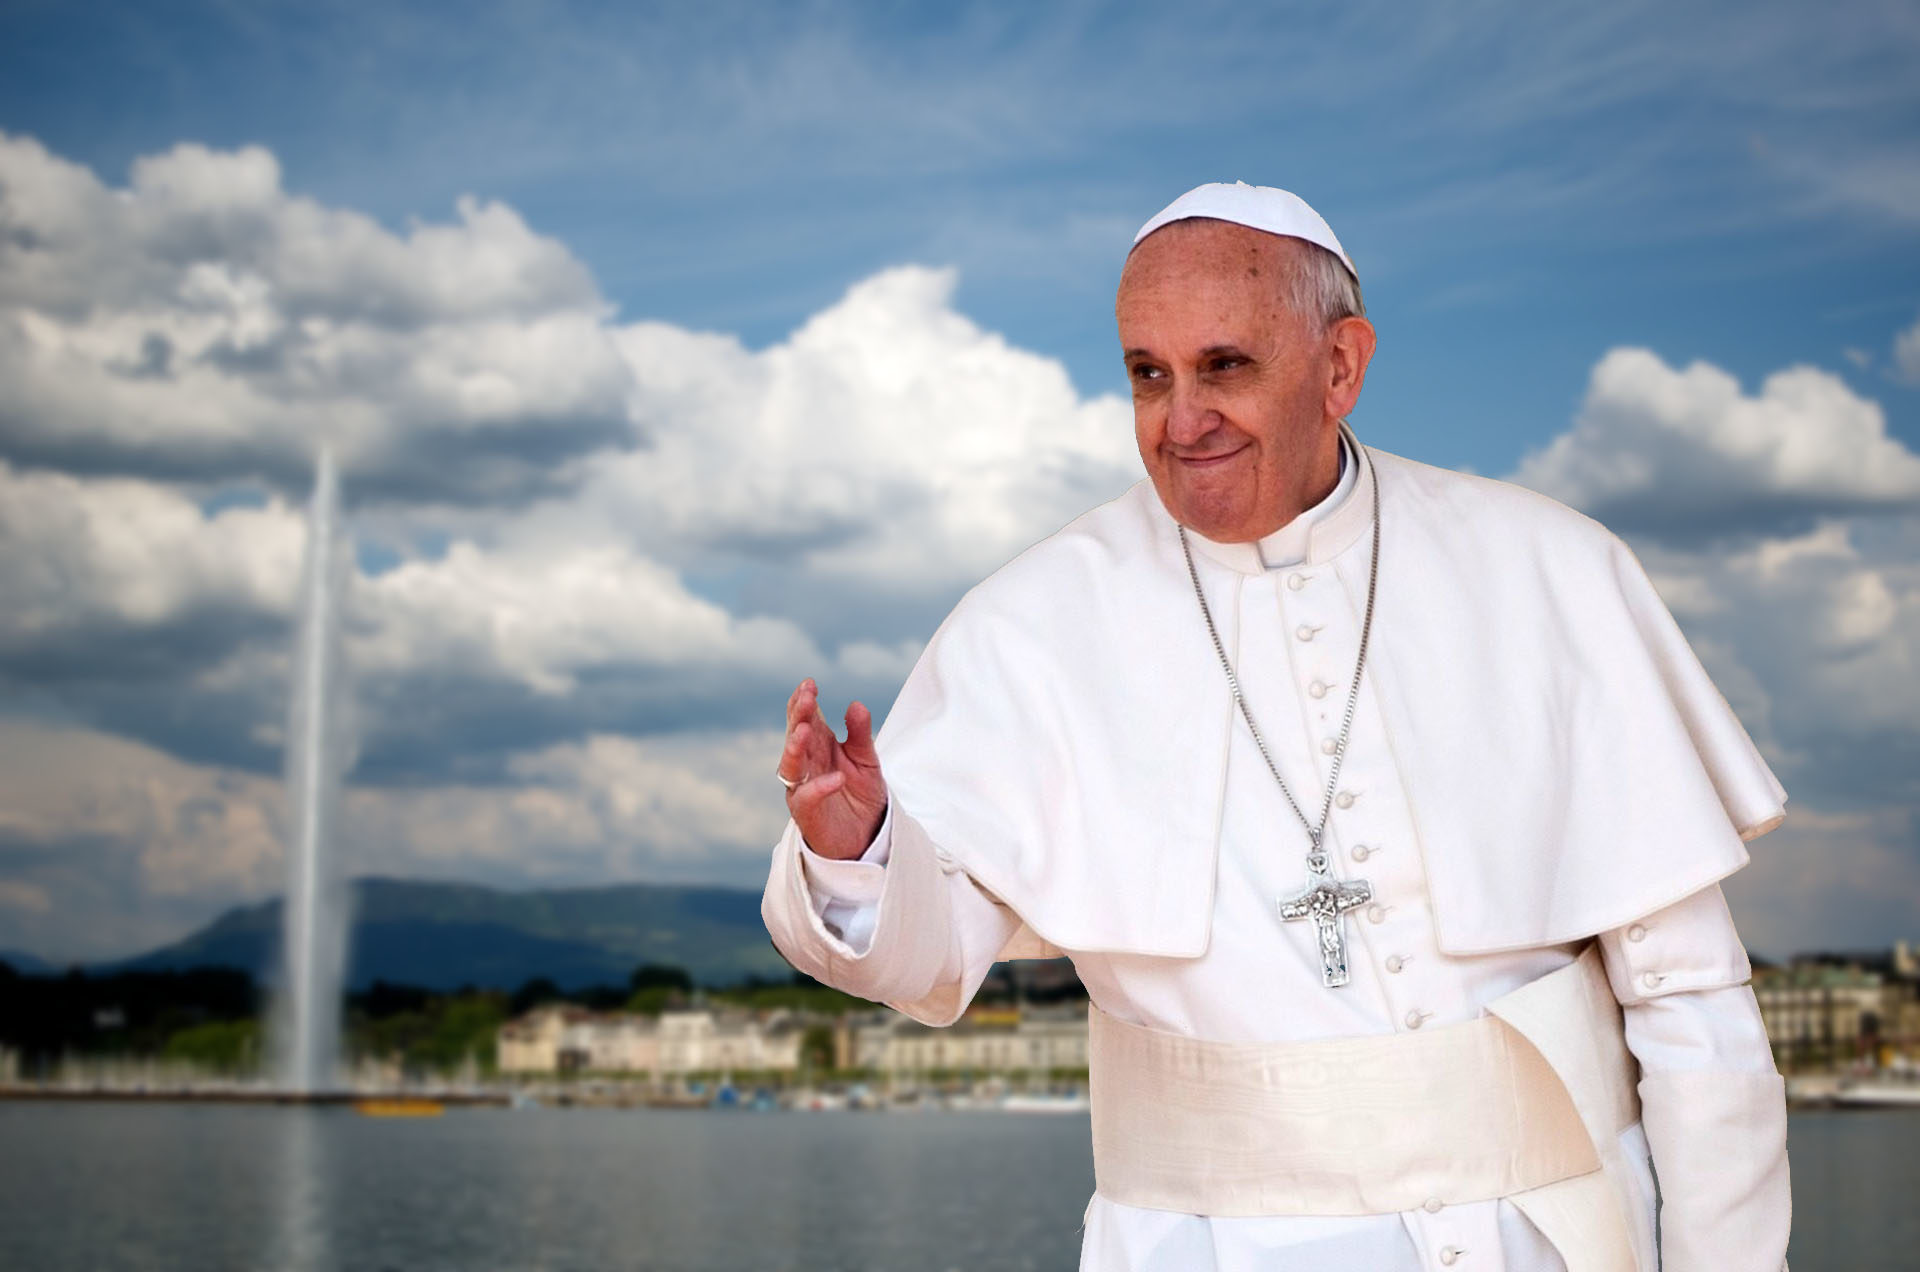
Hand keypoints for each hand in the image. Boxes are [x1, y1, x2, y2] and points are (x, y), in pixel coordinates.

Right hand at [779, 678, 888, 859]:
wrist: (866, 836)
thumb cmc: (861, 795)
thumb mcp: (867, 760)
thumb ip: (861, 734)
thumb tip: (856, 704)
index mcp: (818, 745)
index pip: (805, 718)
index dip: (803, 701)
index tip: (809, 684)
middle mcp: (806, 763)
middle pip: (796, 736)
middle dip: (798, 716)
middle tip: (806, 697)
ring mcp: (802, 787)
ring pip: (791, 765)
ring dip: (795, 747)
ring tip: (805, 730)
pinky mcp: (806, 812)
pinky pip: (807, 798)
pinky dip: (820, 787)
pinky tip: (838, 777)